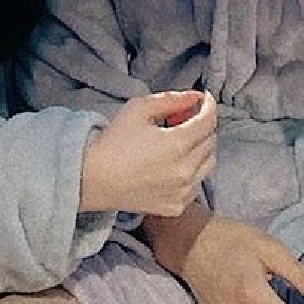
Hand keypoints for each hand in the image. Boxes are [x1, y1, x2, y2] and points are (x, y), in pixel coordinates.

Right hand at [79, 91, 216, 216]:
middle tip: (184, 117)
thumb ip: (171, 100)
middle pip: (210, 141)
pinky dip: (192, 171)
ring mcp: (182, 192)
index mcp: (178, 144)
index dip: (210, 105)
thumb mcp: (138, 109)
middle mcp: (185, 170)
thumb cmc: (113, 142)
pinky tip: (172, 164)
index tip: (205, 99)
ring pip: (208, 164)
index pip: (208, 121)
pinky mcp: (176, 206)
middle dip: (202, 125)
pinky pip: (195, 185)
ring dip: (200, 148)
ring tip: (180, 141)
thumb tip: (195, 97)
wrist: (93, 180)